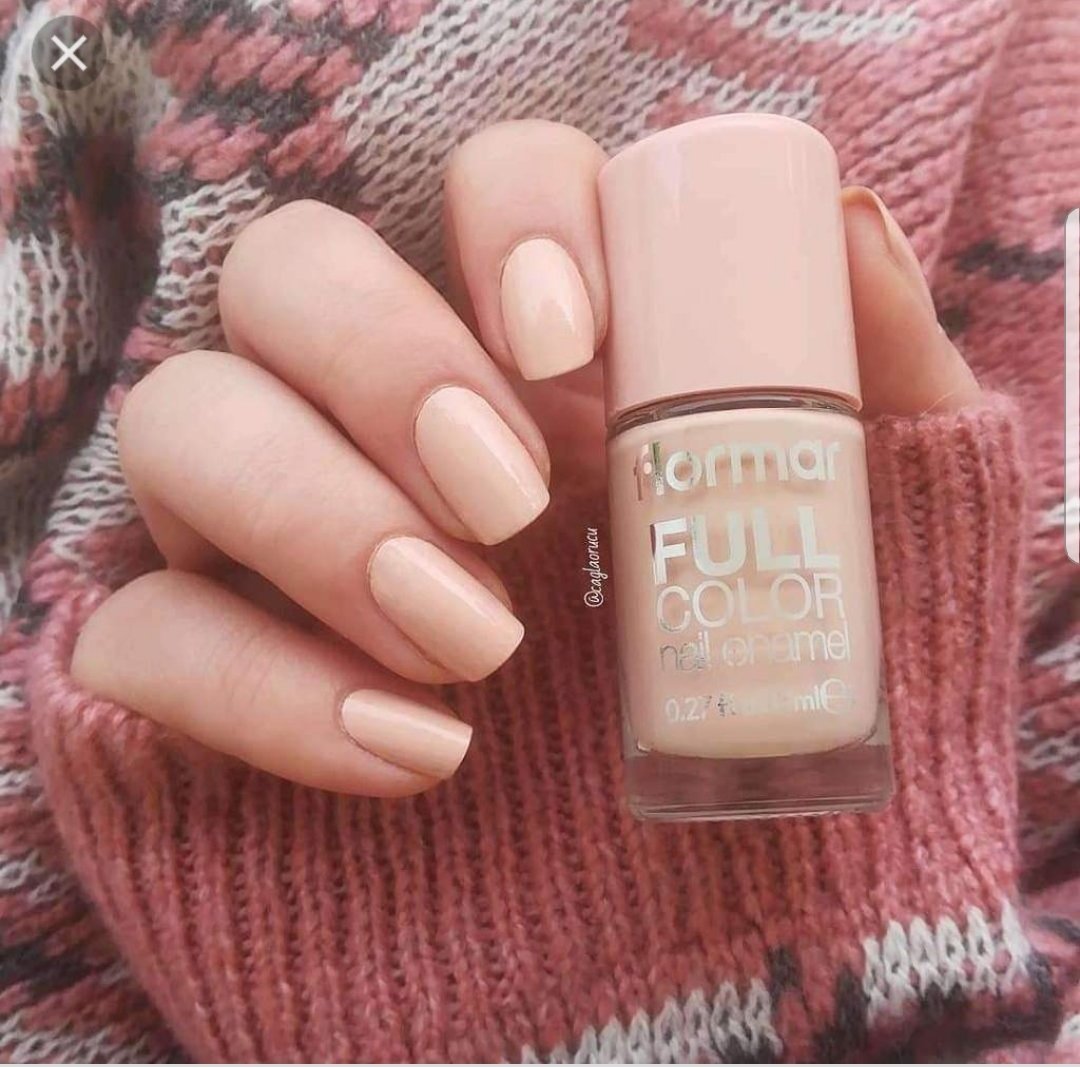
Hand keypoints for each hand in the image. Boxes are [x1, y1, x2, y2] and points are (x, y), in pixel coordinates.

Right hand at [70, 121, 979, 796]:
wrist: (681, 932)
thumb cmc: (778, 718)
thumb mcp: (875, 547)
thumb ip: (882, 382)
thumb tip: (852, 222)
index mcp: (534, 359)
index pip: (480, 182)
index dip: (509, 214)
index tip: (570, 343)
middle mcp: (378, 419)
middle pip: (286, 268)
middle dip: (383, 359)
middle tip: (507, 505)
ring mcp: (265, 540)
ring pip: (179, 420)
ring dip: (314, 513)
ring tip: (470, 640)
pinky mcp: (187, 672)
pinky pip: (137, 630)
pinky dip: (256, 683)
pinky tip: (409, 751)